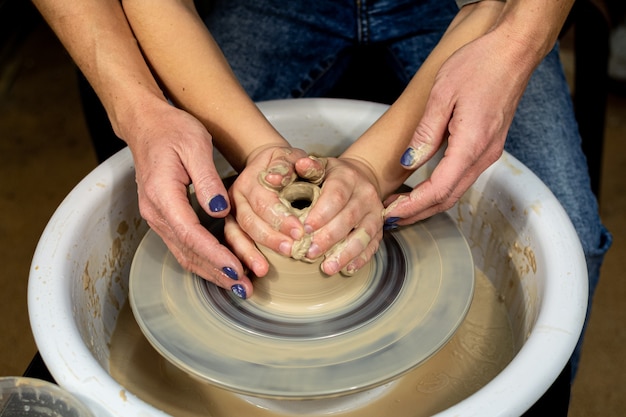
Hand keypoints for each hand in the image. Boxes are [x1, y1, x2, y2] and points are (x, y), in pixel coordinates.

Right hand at [126, 99, 260, 297]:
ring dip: (211, 272)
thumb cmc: (172, 130)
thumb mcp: (195, 145)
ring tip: (237, 286)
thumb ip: (207, 180)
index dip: (215, 255)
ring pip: (184, 254)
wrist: (146, 124)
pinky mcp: (165, 218)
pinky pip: (183, 246)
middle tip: (244, 289)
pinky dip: (203, 261)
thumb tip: (220, 211)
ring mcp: (158, 217)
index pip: (191, 234)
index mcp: (163, 195)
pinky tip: (222, 269)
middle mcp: (156, 212)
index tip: (236, 270)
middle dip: (217, 273)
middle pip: (187, 252)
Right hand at [227, 145, 313, 262]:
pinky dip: (237, 259)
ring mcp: (229, 211)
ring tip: (264, 270)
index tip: (299, 233)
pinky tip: (245, 276)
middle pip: (249, 221)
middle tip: (290, 251)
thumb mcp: (295, 158)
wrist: (265, 164)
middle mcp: (235, 195)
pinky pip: (230, 244)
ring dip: (248, 254)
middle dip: (269, 239)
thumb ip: (299, 163)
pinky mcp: (229, 224)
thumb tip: (294, 170)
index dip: (281, 218)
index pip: (265, 201)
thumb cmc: (286, 163)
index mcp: (251, 179)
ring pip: (234, 235)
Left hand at [302, 156, 383, 275]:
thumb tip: (300, 164)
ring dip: (344, 253)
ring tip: (327, 268)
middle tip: (309, 253)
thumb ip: (309, 167)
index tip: (306, 228)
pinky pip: (372, 246)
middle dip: (328, 238)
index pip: (336, 195)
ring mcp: (375, 213)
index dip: (322, 213)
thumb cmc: (330, 177)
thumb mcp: (319, 167)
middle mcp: (365, 194)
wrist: (360, 178)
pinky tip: (346, 270)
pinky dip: (360, 259)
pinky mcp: (379, 229)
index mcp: (347, 177)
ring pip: (363, 235)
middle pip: (348, 218)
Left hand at [384, 29, 530, 224]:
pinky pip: (462, 177)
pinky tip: (423, 188)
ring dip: (429, 204)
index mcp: (471, 145)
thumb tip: (409, 161)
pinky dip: (441, 190)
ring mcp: (489, 152)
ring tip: (401, 207)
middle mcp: (484, 155)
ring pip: (456, 191)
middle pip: (448, 199)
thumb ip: (425, 134)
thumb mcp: (442, 95)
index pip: (438, 190)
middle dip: (418, 213)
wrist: (514, 50)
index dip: (412, 206)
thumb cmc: (480, 65)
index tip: (390, 214)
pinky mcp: (488, 146)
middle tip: (390, 219)